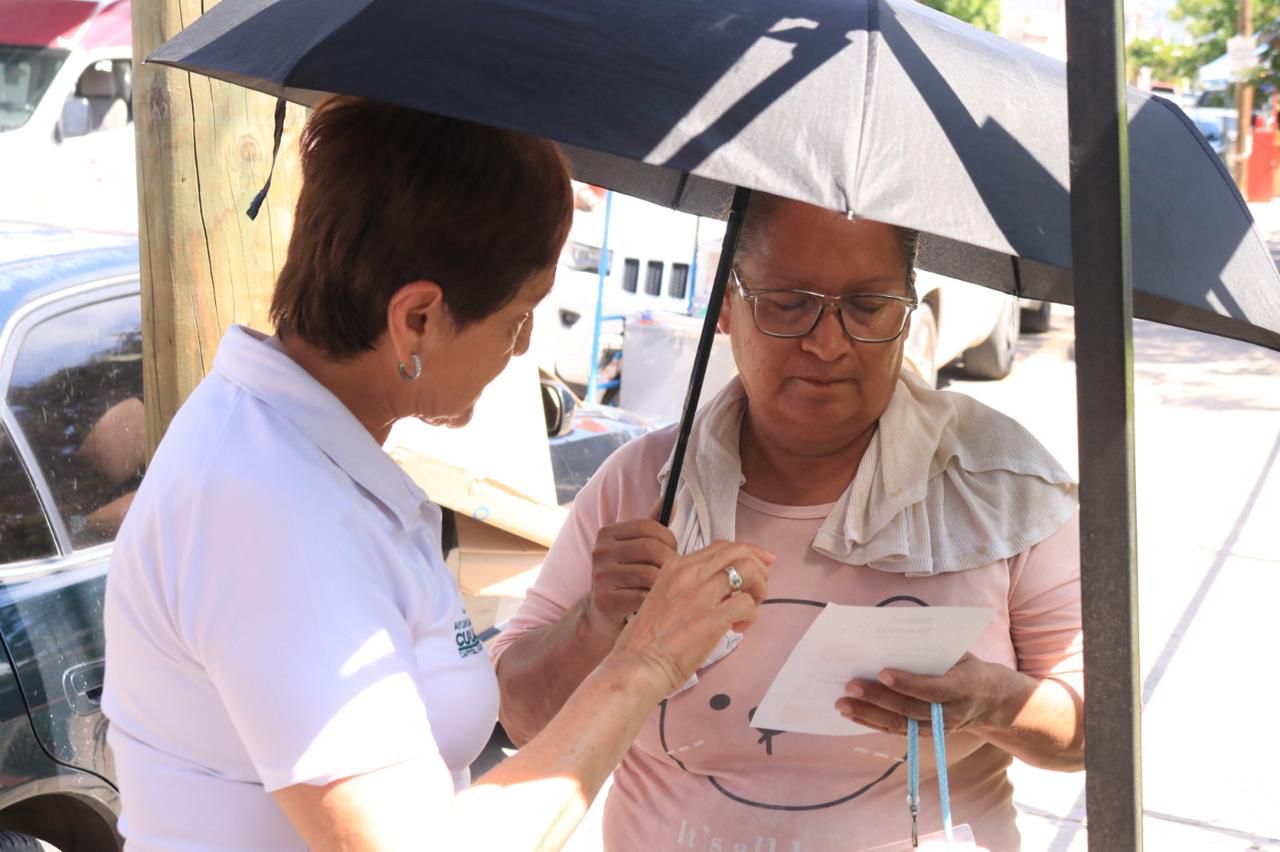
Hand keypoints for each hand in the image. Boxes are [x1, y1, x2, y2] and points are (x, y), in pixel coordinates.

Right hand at [581, 511, 677, 637]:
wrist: (601, 613)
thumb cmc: (626, 576)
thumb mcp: (634, 548)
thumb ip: (651, 526)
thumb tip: (669, 500)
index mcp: (607, 534)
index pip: (647, 526)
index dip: (668, 537)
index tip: (674, 550)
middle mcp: (600, 552)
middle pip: (650, 548)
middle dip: (671, 560)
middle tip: (678, 571)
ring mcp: (601, 576)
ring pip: (649, 574)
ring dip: (666, 582)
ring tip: (668, 586)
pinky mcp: (605, 600)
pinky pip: (643, 596)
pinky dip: (655, 600)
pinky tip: (656, 601)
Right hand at [610, 541, 772, 697]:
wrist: (637, 665)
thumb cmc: (646, 639)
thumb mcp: (662, 595)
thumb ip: (687, 586)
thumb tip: (719, 586)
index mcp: (675, 567)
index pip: (721, 547)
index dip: (746, 552)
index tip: (759, 562)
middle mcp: (690, 574)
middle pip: (739, 552)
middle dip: (758, 566)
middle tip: (759, 587)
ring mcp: (702, 595)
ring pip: (749, 571)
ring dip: (759, 588)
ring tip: (751, 607)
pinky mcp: (713, 619)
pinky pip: (747, 604)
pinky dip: (751, 614)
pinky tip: (739, 627)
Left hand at [834, 653, 1017, 735]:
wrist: (993, 702)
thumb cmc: (969, 668)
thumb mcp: (962, 653)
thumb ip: (936, 647)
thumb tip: (896, 631)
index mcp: (962, 687)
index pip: (931, 689)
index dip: (907, 683)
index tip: (882, 672)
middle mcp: (949, 713)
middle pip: (909, 709)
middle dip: (877, 698)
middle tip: (850, 686)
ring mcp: (937, 728)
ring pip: (899, 725)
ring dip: (868, 715)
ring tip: (842, 704)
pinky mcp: (926, 734)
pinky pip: (897, 731)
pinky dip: (872, 722)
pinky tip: (852, 714)